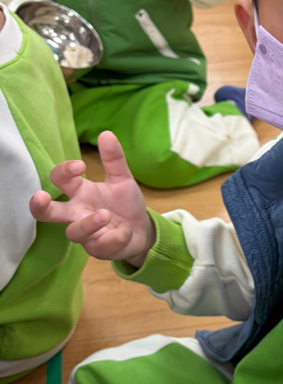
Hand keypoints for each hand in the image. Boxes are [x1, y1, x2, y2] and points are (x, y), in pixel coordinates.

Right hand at [29, 130, 153, 264]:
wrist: (143, 230)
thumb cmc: (125, 204)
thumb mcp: (123, 179)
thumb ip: (114, 159)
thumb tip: (106, 133)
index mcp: (80, 192)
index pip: (59, 180)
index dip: (64, 171)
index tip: (82, 165)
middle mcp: (77, 213)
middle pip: (45, 213)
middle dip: (39, 205)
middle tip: (41, 197)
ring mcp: (86, 233)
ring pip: (73, 233)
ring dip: (88, 223)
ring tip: (106, 214)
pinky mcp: (99, 249)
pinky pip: (101, 246)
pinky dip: (116, 237)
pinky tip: (126, 230)